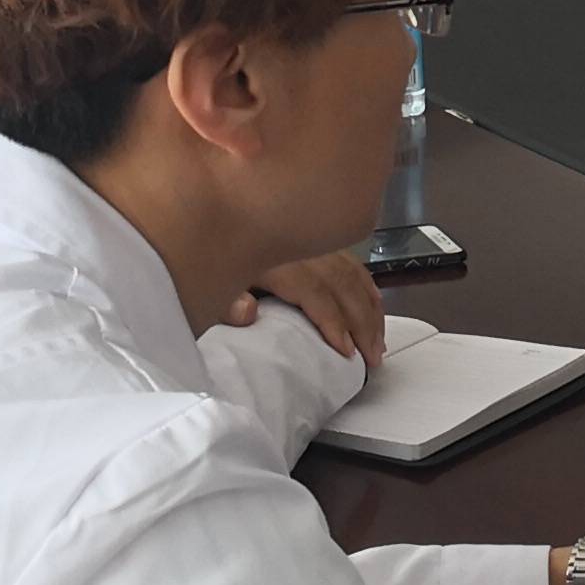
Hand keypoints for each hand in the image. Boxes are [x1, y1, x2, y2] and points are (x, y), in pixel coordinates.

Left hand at [219, 247, 385, 364]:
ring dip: (369, 308)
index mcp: (276, 261)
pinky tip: (375, 305)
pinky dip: (367, 285)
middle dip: (363, 322)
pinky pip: (351, 262)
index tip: (347, 353)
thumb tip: (248, 312)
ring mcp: (311, 245)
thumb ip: (227, 302)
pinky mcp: (314, 243)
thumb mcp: (209, 285)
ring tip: (378, 342)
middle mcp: (300, 249)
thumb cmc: (208, 260)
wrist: (205, 226)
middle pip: (342, 284)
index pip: (315, 292)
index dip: (334, 322)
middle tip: (373, 358)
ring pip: (352, 273)